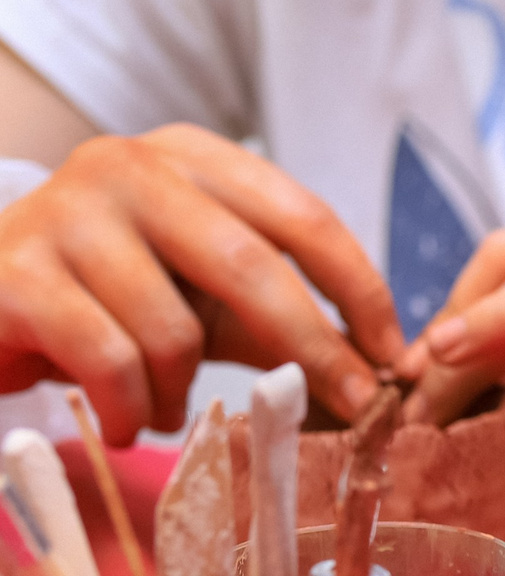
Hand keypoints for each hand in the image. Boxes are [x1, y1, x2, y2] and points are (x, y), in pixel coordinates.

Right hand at [0, 126, 403, 436]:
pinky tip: (127, 418)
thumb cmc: (111, 299)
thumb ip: (286, 314)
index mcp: (191, 157)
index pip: (302, 215)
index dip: (360, 290)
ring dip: (186, 393)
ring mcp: (66, 213)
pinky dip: (134, 408)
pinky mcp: (15, 274)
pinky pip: (111, 360)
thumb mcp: (207, 294)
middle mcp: (129, 167)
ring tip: (167, 408)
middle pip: (252, 268)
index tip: (395, 354)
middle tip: (355, 407)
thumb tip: (387, 367)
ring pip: (174, 330)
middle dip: (315, 350)